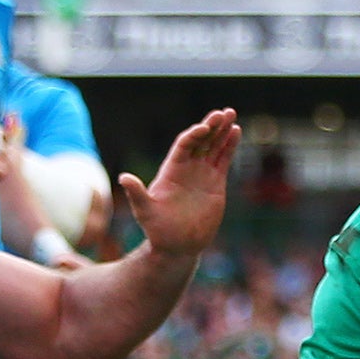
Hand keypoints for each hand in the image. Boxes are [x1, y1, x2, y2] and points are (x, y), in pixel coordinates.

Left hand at [119, 109, 239, 261]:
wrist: (177, 246)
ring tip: (231, 113)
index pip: (184, 145)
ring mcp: (201, 173)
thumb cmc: (158, 230)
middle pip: (200, 140)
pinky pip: (223, 159)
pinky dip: (229, 145)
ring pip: (213, 146)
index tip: (205, 128)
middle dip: (211, 126)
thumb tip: (123, 178)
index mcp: (171, 170)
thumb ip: (136, 194)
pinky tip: (236, 131)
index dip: (194, 135)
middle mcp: (186, 168)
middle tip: (222, 112)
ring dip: (222, 130)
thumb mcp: (145, 211)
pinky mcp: (215, 182)